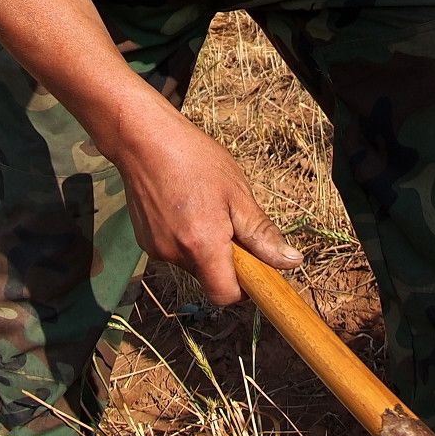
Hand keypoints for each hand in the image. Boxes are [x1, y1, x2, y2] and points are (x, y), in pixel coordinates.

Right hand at [105, 101, 302, 304]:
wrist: (143, 139)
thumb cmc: (194, 160)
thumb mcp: (238, 194)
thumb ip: (262, 234)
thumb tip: (291, 261)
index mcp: (202, 246)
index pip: (225, 296)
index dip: (244, 288)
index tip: (256, 265)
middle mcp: (174, 255)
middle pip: (210, 277)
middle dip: (227, 259)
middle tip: (232, 220)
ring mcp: (155, 249)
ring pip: (194, 263)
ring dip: (207, 246)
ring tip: (207, 206)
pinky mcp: (145, 241)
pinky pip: (176, 250)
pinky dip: (187, 238)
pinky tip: (187, 206)